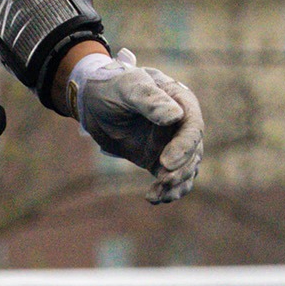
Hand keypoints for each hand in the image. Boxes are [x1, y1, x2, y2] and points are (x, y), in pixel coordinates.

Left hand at [71, 49, 203, 203]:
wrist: (92, 101)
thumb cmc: (112, 87)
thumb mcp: (127, 87)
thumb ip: (150, 100)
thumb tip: (176, 116)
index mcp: (180, 101)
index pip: (192, 127)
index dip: (184, 146)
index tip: (166, 162)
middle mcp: (181, 124)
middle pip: (193, 152)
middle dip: (181, 169)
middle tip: (163, 180)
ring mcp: (172, 144)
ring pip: (186, 169)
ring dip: (175, 184)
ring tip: (158, 195)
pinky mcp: (159, 160)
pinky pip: (171, 179)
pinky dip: (167, 191)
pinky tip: (153, 198)